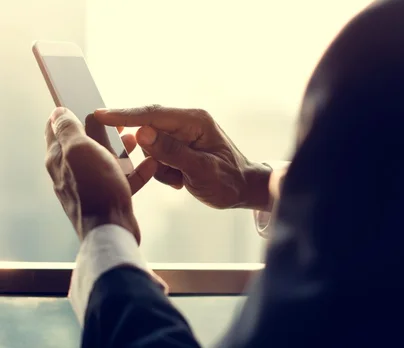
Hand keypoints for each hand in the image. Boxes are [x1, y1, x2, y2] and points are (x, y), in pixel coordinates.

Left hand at [45, 107, 157, 242]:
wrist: (111, 229)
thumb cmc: (95, 189)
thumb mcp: (80, 150)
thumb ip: (69, 129)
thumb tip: (58, 112)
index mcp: (59, 157)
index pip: (56, 128)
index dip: (71, 113)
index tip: (89, 106)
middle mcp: (72, 171)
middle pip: (86, 143)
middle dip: (104, 130)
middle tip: (120, 124)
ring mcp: (91, 184)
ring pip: (106, 160)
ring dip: (122, 149)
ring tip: (137, 141)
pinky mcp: (108, 196)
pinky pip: (123, 179)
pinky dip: (136, 171)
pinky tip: (150, 165)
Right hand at [94, 105, 271, 210]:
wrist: (242, 191)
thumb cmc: (228, 181)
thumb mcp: (201, 170)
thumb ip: (172, 152)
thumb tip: (142, 133)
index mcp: (194, 121)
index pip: (153, 113)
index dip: (125, 115)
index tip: (99, 114)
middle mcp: (186, 123)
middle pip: (147, 129)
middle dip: (150, 153)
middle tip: (166, 169)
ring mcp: (180, 135)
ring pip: (150, 147)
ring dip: (160, 167)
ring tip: (181, 179)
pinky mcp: (177, 148)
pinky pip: (156, 158)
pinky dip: (164, 172)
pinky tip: (182, 181)